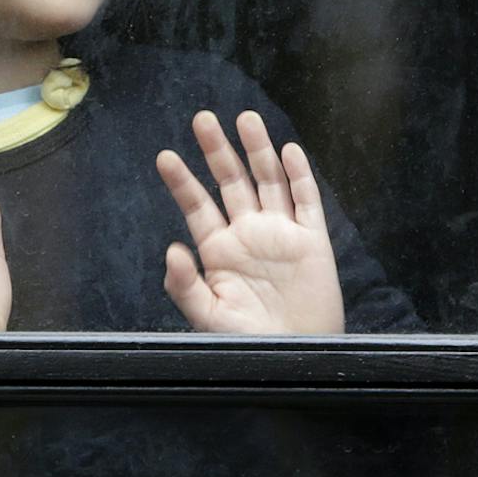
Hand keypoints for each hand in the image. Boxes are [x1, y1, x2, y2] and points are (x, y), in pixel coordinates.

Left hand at [154, 110, 345, 334]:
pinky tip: (288, 151)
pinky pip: (306, 200)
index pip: (198, 206)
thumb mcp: (208, 317)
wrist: (295, 358)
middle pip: (231, 182)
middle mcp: (249, 234)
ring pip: (268, 181)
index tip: (165, 157)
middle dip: (217, 150)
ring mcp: (281, 233)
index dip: (182, 181)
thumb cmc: (248, 342)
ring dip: (257, 150)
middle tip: (202, 119)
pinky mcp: (312, 240)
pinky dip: (299, 175)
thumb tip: (172, 250)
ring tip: (245, 119)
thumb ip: (186, 286)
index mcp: (219, 250)